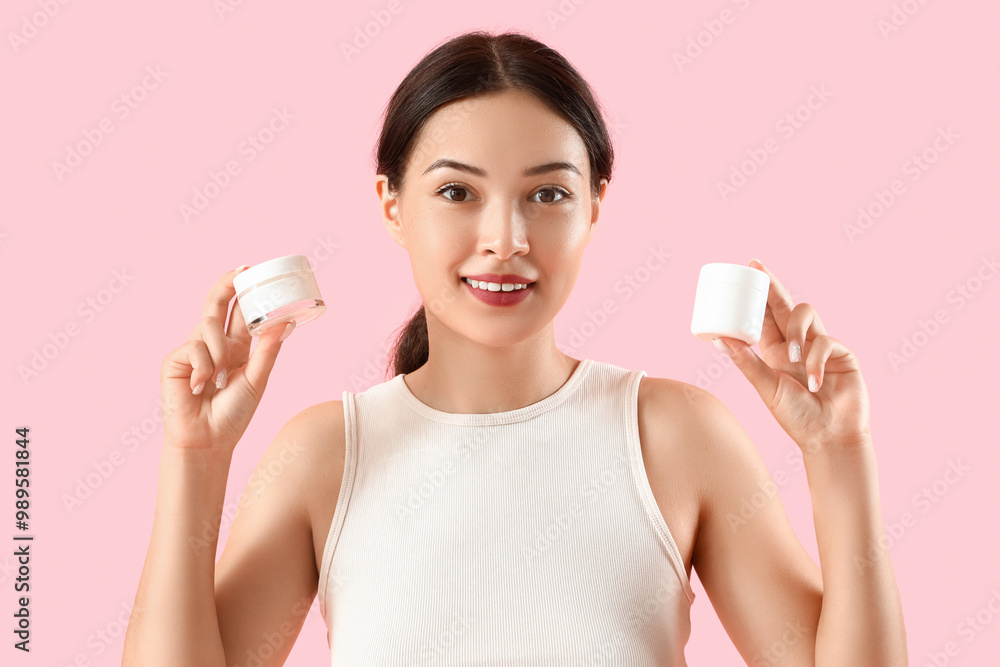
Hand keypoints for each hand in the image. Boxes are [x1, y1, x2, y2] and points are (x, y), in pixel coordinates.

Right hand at [159, 266, 295, 452]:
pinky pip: (194, 347)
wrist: (207, 439)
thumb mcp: (257, 380)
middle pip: (216, 305)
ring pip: (208, 327)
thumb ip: (268, 351)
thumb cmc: (232, 415)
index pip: (237, 312)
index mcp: (234, 348)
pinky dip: (204, 366)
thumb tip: (285, 323)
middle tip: (239, 271)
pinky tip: (202, 386)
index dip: (241, 291)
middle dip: (225, 286)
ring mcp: (192, 351)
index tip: (249, 270)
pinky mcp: (175, 360)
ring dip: (219, 352)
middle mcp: (212, 345)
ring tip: (220, 379)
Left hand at [713, 259, 871, 452]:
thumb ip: (746, 362)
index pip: (766, 314)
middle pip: (785, 305)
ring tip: (792, 359)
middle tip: (759, 269)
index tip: (751, 265)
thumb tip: (720, 338)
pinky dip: (816, 360)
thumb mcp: (765, 387)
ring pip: (807, 314)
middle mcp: (798, 344)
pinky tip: (814, 382)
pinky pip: (826, 342)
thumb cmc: (796, 417)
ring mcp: (821, 346)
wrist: (828, 437)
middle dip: (773, 286)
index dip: (761, 290)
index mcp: (776, 350)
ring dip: (796, 331)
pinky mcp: (842, 354)